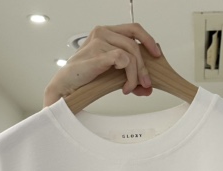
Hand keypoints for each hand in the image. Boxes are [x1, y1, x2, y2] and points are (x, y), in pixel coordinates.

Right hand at [43, 24, 161, 106]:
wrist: (66, 86)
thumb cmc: (83, 78)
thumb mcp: (109, 73)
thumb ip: (127, 74)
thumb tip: (146, 86)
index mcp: (106, 33)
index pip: (133, 30)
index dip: (147, 41)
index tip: (157, 55)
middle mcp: (103, 33)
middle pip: (135, 44)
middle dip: (144, 67)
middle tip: (146, 83)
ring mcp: (99, 42)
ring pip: (130, 54)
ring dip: (135, 76)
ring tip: (130, 88)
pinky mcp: (97, 54)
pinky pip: (122, 59)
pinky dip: (128, 75)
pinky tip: (123, 86)